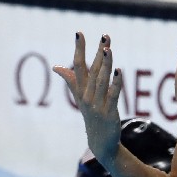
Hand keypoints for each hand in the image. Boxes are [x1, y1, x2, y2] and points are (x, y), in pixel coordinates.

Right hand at [53, 32, 122, 161]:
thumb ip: (71, 81)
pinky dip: (115, 83)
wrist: (100, 142)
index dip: (79, 50)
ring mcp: (96, 105)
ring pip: (101, 81)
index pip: (79, 66)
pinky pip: (112, 95)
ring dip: (105, 64)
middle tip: (104, 36)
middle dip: (97, 53)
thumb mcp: (80, 98)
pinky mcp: (108, 112)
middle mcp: (86, 96)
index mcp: (80, 90)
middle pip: (92, 71)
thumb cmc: (92, 116)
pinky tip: (119, 70)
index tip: (79, 33)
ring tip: (108, 49)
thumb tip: (57, 66)